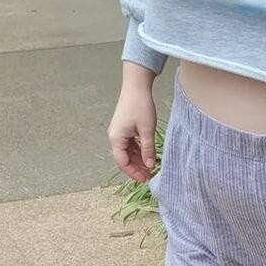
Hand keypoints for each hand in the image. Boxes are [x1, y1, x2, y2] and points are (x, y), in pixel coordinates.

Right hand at [109, 66, 157, 182]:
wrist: (136, 87)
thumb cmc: (141, 106)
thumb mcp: (147, 130)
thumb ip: (148, 149)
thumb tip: (149, 165)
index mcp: (116, 139)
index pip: (122, 162)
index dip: (133, 173)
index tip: (145, 179)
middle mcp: (115, 137)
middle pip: (124, 158)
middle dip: (136, 168)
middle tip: (150, 175)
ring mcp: (119, 132)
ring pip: (128, 152)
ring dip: (138, 160)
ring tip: (151, 167)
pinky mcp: (125, 128)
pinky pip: (130, 144)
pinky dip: (138, 151)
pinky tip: (148, 155)